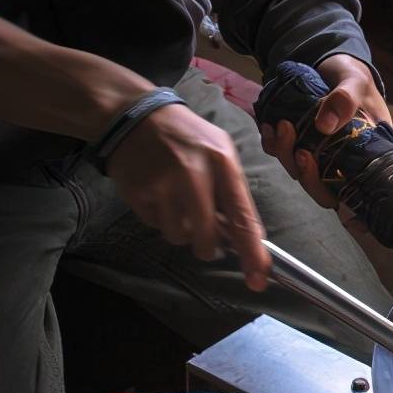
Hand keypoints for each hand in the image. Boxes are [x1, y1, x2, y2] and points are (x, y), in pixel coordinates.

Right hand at [108, 104, 271, 290]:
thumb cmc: (188, 137)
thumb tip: (248, 237)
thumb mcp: (221, 152)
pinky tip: (159, 194)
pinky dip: (160, 218)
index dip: (252, 252)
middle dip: (209, 247)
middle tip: (208, 241)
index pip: (242, 217)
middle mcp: (192, 174)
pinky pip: (154, 225)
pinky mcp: (137, 193)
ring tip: (179, 204)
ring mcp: (161, 185)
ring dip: (182, 231)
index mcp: (222, 163)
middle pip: (207, 238)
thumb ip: (235, 193)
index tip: (258, 277)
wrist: (134, 115)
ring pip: (179, 236)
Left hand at [260, 53, 389, 207]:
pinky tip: (268, 127)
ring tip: (282, 127)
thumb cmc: (352, 77)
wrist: (330, 64)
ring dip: (288, 156)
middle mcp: (343, 161)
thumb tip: (323, 127)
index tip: (329, 182)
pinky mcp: (297, 143)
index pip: (358, 190)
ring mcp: (318, 154)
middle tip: (302, 153)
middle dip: (308, 177)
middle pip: (325, 189)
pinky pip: (282, 154)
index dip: (342, 198)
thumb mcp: (356, 81)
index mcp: (367, 155)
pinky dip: (272, 144)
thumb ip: (346, 99)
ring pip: (300, 173)